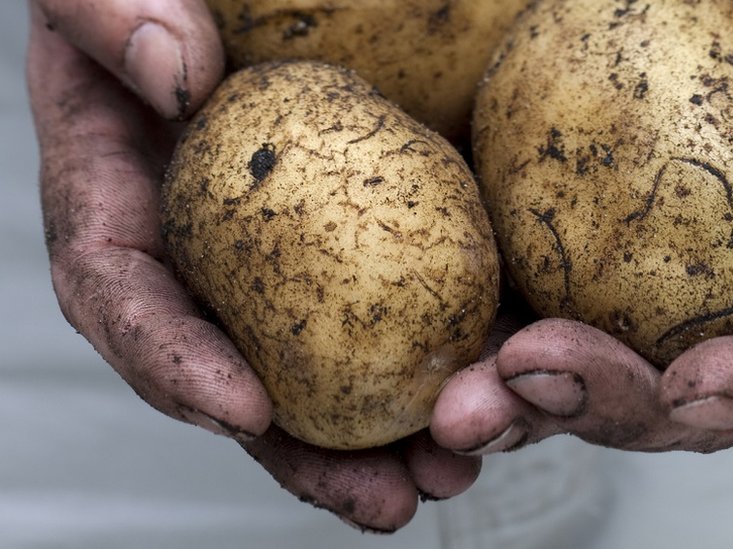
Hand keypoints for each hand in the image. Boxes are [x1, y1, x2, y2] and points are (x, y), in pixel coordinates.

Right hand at [28, 0, 477, 530]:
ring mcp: (280, 257)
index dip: (174, 363)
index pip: (125, 294)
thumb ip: (106, 10)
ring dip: (385, 436)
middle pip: (239, 373)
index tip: (243, 411)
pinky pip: (392, 303)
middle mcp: (200, 250)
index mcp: (121, 195)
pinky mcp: (353, 239)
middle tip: (380, 500)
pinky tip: (497, 385)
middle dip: (306, 454)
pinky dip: (438, 355)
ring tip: (449, 475)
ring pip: (322, 365)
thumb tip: (173, 74)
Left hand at [430, 0, 732, 453]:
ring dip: (527, 409)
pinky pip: (518, 334)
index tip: (701, 383)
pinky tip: (435, 371)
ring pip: (593, 388)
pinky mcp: (555, 277)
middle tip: (538, 373)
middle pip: (694, 400)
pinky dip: (476, 363)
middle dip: (615, 407)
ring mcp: (639, 300)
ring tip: (464, 404)